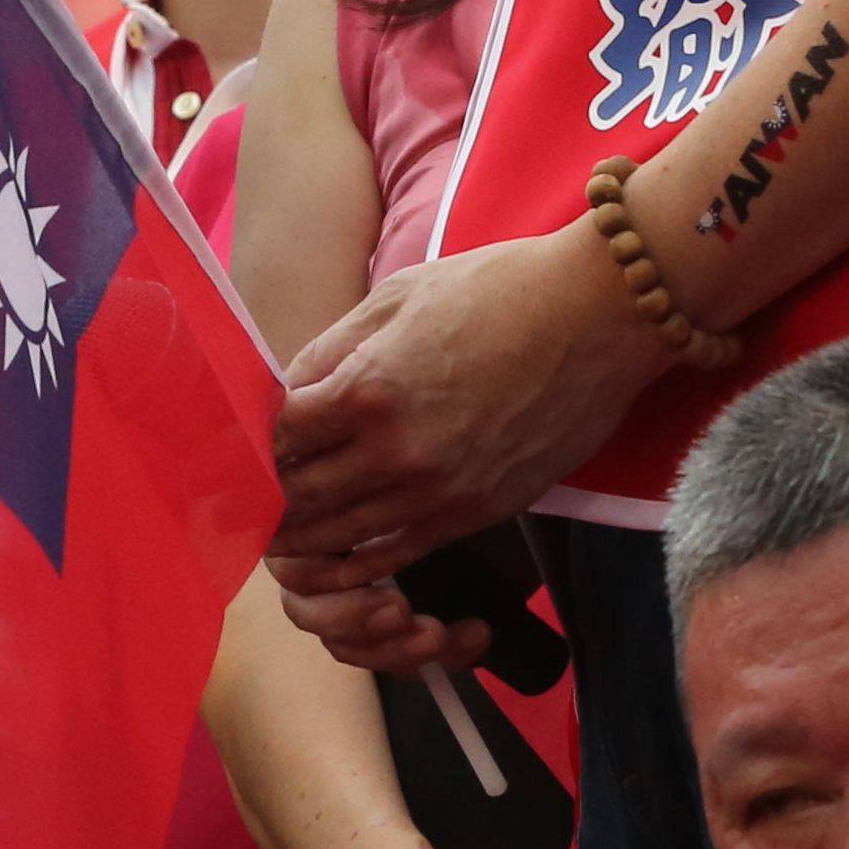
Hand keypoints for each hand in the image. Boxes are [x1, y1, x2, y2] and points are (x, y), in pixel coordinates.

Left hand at [267, 235, 659, 650]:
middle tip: (250, 497)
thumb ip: (332, 350)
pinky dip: (362, 558)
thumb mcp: (397, 297)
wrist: (600, 316)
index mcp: (367, 388)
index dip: (257, 440)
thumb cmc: (499, 290)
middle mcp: (397, 451)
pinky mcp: (479, 512)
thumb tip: (286, 392)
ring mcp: (440, 491)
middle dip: (273, 495)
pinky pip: (400, 552)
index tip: (249, 442)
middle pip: (302, 495)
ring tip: (283, 532)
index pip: (280, 437)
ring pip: (344, 535)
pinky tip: (342, 553)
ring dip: (307, 535)